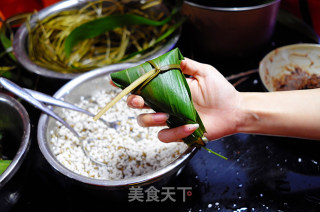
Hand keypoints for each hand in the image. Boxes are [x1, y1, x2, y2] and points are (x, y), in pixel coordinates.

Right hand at [127, 58, 241, 141]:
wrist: (233, 110)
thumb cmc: (220, 91)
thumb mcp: (205, 72)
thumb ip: (187, 65)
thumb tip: (173, 58)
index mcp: (167, 88)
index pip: (144, 85)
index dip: (129, 83)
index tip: (116, 80)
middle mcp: (164, 104)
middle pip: (137, 104)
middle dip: (132, 102)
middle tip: (138, 100)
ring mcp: (169, 119)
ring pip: (145, 122)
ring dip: (150, 118)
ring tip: (165, 115)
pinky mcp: (177, 132)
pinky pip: (165, 136)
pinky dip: (176, 132)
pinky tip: (191, 124)